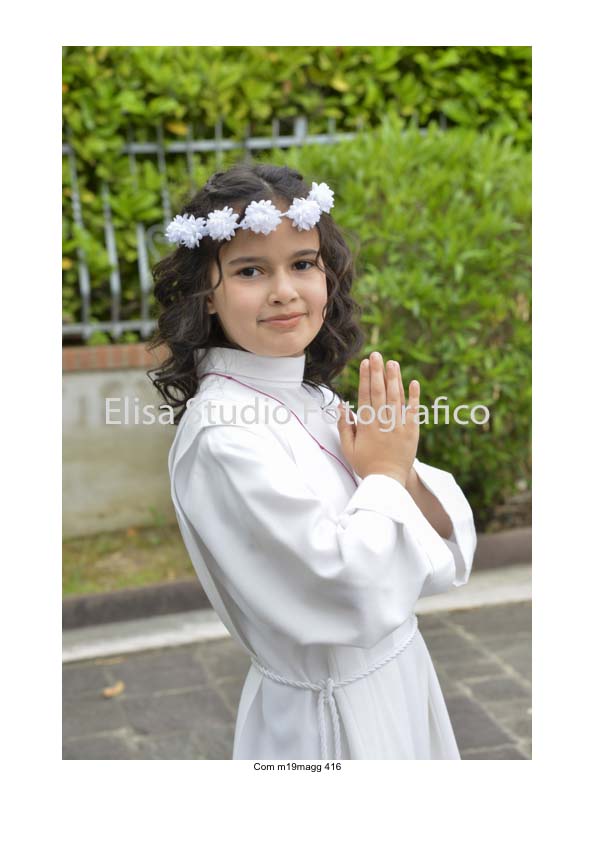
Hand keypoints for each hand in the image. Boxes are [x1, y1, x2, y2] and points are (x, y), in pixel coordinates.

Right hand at [337, 351, 420, 485]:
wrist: (388, 482)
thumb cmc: (366, 465)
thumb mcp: (348, 448)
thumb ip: (344, 427)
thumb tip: (342, 406)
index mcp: (366, 425)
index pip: (365, 396)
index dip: (364, 378)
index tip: (364, 363)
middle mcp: (382, 422)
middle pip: (379, 392)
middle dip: (378, 371)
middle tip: (377, 355)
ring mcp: (398, 426)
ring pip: (396, 397)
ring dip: (394, 379)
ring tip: (392, 362)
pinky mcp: (411, 432)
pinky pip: (413, 411)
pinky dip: (414, 396)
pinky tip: (414, 382)